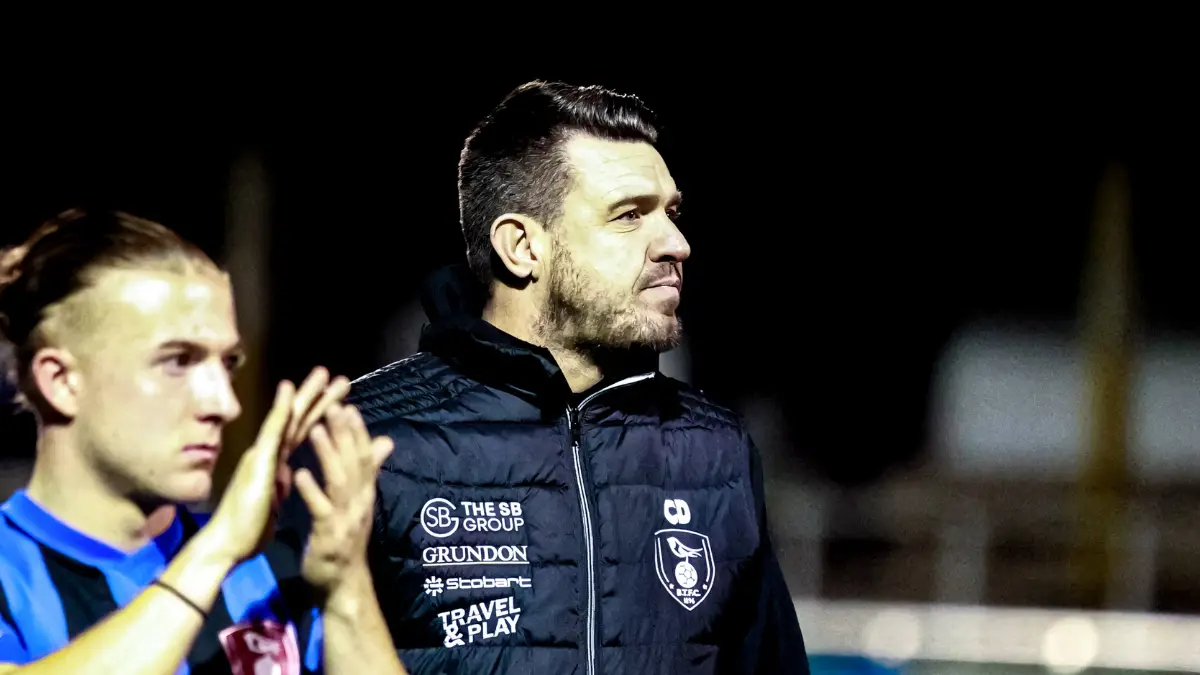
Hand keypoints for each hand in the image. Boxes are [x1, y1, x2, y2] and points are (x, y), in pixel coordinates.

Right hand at [205, 368, 349, 563]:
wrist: (227, 546)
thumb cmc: (248, 528)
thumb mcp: (275, 502)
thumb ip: (282, 485)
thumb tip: (288, 476)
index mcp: (276, 463)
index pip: (303, 433)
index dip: (321, 415)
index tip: (341, 400)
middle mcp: (269, 454)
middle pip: (298, 420)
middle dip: (318, 398)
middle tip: (339, 376)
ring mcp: (262, 455)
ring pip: (288, 418)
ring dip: (305, 394)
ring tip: (323, 373)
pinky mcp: (258, 463)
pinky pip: (272, 432)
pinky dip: (280, 409)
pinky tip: (288, 390)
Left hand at [293, 403, 393, 593]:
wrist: (343, 584)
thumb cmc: (346, 540)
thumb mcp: (359, 503)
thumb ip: (369, 471)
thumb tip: (385, 442)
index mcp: (364, 494)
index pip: (364, 457)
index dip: (357, 432)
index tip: (349, 406)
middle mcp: (359, 502)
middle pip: (354, 463)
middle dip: (344, 434)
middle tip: (334, 407)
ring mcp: (345, 519)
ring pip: (339, 481)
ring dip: (328, 454)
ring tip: (315, 430)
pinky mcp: (329, 535)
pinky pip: (321, 509)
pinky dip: (312, 490)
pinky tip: (300, 473)